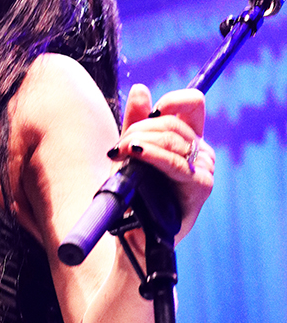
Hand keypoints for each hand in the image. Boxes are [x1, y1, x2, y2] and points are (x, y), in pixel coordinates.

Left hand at [108, 83, 214, 240]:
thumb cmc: (133, 194)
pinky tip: (135, 153)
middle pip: (172, 122)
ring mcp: (204, 168)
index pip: (192, 104)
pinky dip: (152, 155)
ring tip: (120, 154)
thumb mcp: (131, 152)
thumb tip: (141, 89)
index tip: (151, 110)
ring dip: (140, 141)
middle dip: (139, 128)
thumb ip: (136, 121)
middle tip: (119, 146)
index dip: (172, 100)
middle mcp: (200, 150)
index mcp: (188, 138)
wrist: (132, 232)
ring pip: (172, 139)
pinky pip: (175, 162)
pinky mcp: (201, 185)